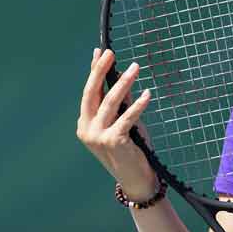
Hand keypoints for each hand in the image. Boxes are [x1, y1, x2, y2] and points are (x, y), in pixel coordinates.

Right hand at [76, 49, 158, 198]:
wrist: (136, 180)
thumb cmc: (131, 149)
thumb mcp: (123, 122)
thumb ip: (121, 103)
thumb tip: (122, 76)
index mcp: (85, 124)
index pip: (89, 92)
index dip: (94, 71)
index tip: (99, 51)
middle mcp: (86, 129)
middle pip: (92, 93)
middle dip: (101, 70)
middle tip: (111, 52)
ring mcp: (97, 136)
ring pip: (110, 102)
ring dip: (124, 83)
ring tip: (135, 67)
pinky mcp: (113, 142)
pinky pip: (127, 118)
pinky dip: (138, 105)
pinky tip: (148, 94)